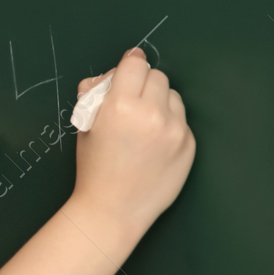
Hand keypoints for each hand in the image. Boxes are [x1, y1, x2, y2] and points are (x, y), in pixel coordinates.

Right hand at [70, 47, 194, 234]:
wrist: (113, 209)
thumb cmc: (93, 169)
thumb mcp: (84, 126)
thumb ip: (98, 95)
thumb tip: (113, 76)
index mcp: (120, 106)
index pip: (135, 64)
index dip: (129, 65)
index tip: (129, 68)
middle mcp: (151, 114)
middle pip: (156, 76)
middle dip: (143, 84)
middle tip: (132, 101)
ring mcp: (175, 130)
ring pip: (173, 96)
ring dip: (160, 102)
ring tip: (145, 124)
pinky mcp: (189, 145)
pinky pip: (182, 120)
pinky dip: (170, 124)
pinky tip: (155, 143)